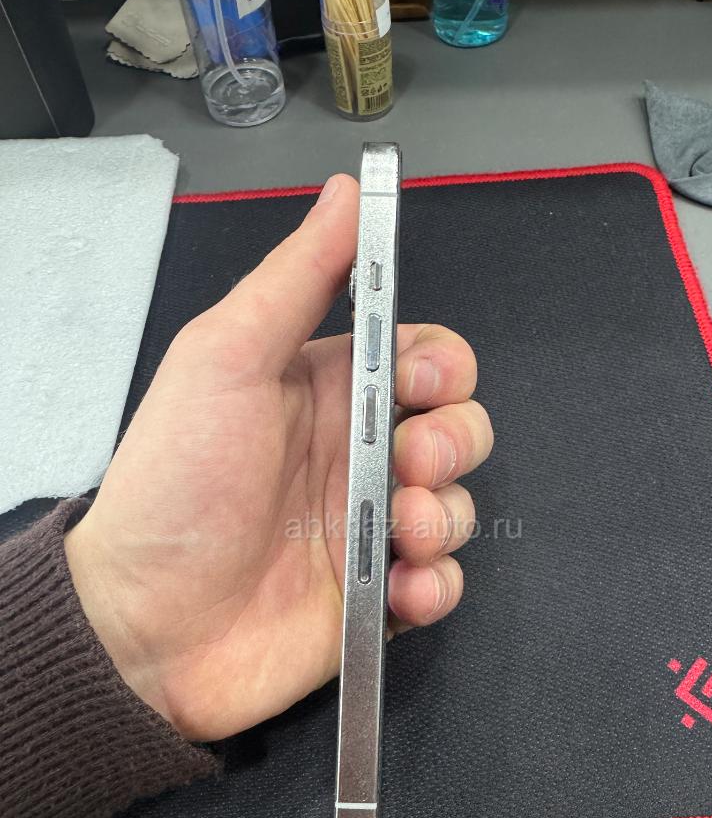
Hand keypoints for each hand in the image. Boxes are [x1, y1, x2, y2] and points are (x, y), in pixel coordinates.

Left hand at [65, 175, 493, 740]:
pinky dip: (437, 583)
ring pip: (457, 504)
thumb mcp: (226, 359)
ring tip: (399, 534)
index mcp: (327, 390)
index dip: (442, 365)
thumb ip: (296, 278)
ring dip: (445, 515)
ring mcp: (369, 527)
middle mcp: (356, 454)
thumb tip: (349, 194)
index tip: (422, 381)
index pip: (425, 358)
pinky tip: (400, 586)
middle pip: (458, 428)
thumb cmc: (178, 483)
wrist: (147, 622)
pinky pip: (443, 581)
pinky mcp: (377, 593)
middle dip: (454, 441)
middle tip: (408, 464)